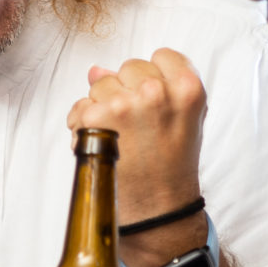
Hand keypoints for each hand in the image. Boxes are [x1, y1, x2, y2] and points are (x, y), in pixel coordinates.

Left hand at [68, 48, 206, 266]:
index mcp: (187, 88)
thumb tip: (98, 69)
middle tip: (137, 126)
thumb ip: (155, 85)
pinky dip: (82, 123)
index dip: (154, 77)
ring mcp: (125, 104)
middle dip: (128, 90)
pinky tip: (100, 143)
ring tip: (120, 137)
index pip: (162, 56)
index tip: (154, 100)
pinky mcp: (97, 118)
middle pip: (129, 67)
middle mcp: (157, 91)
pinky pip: (80, 105)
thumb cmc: (172, 167)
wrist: (159, 210)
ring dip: (103, 106)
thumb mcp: (183, 120)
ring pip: (101, 83)